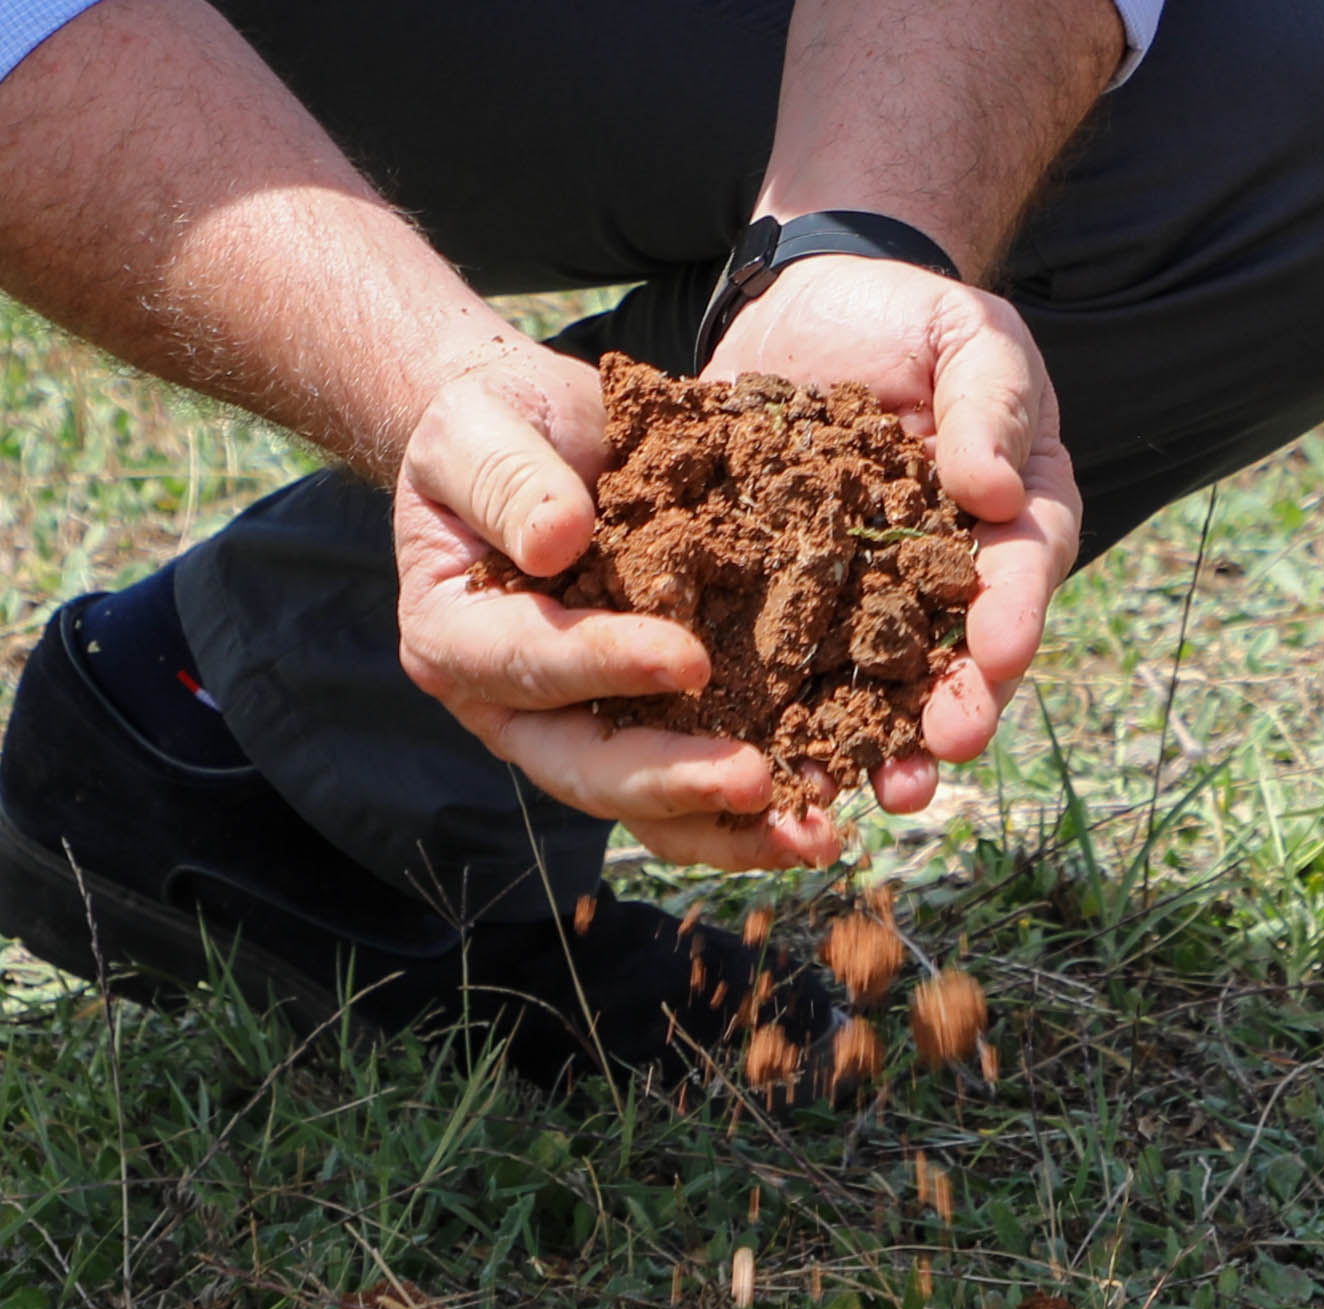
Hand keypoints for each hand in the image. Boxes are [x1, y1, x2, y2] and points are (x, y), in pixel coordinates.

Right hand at [391, 343, 839, 870]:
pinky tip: (833, 807)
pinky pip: (706, 787)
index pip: (531, 663)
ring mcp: (590, 733)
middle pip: (590, 770)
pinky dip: (767, 807)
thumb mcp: (480, 430)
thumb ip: (506, 480)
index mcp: (459, 639)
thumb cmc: (497, 434)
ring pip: (653, 810)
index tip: (690, 660)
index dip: (605, 666)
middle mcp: (519, 710)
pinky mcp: (657, 732)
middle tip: (758, 782)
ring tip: (816, 833)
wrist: (545, 446)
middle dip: (676, 784)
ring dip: (734, 830)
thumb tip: (556, 541)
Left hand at [704, 253, 1079, 800]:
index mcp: (1010, 521)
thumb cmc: (912, 318)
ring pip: (872, 684)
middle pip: (956, 661)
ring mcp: (863, 598)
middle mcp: (944, 580)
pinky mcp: (782, 596)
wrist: (809, 304)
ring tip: (852, 794)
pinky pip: (778, 658)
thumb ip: (989, 403)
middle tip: (929, 765)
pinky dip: (767, 709)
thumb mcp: (969, 335)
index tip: (996, 659)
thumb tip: (994, 489)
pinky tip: (746, 750)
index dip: (1012, 621)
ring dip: (864, 745)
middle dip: (945, 717)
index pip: (1022, 575)